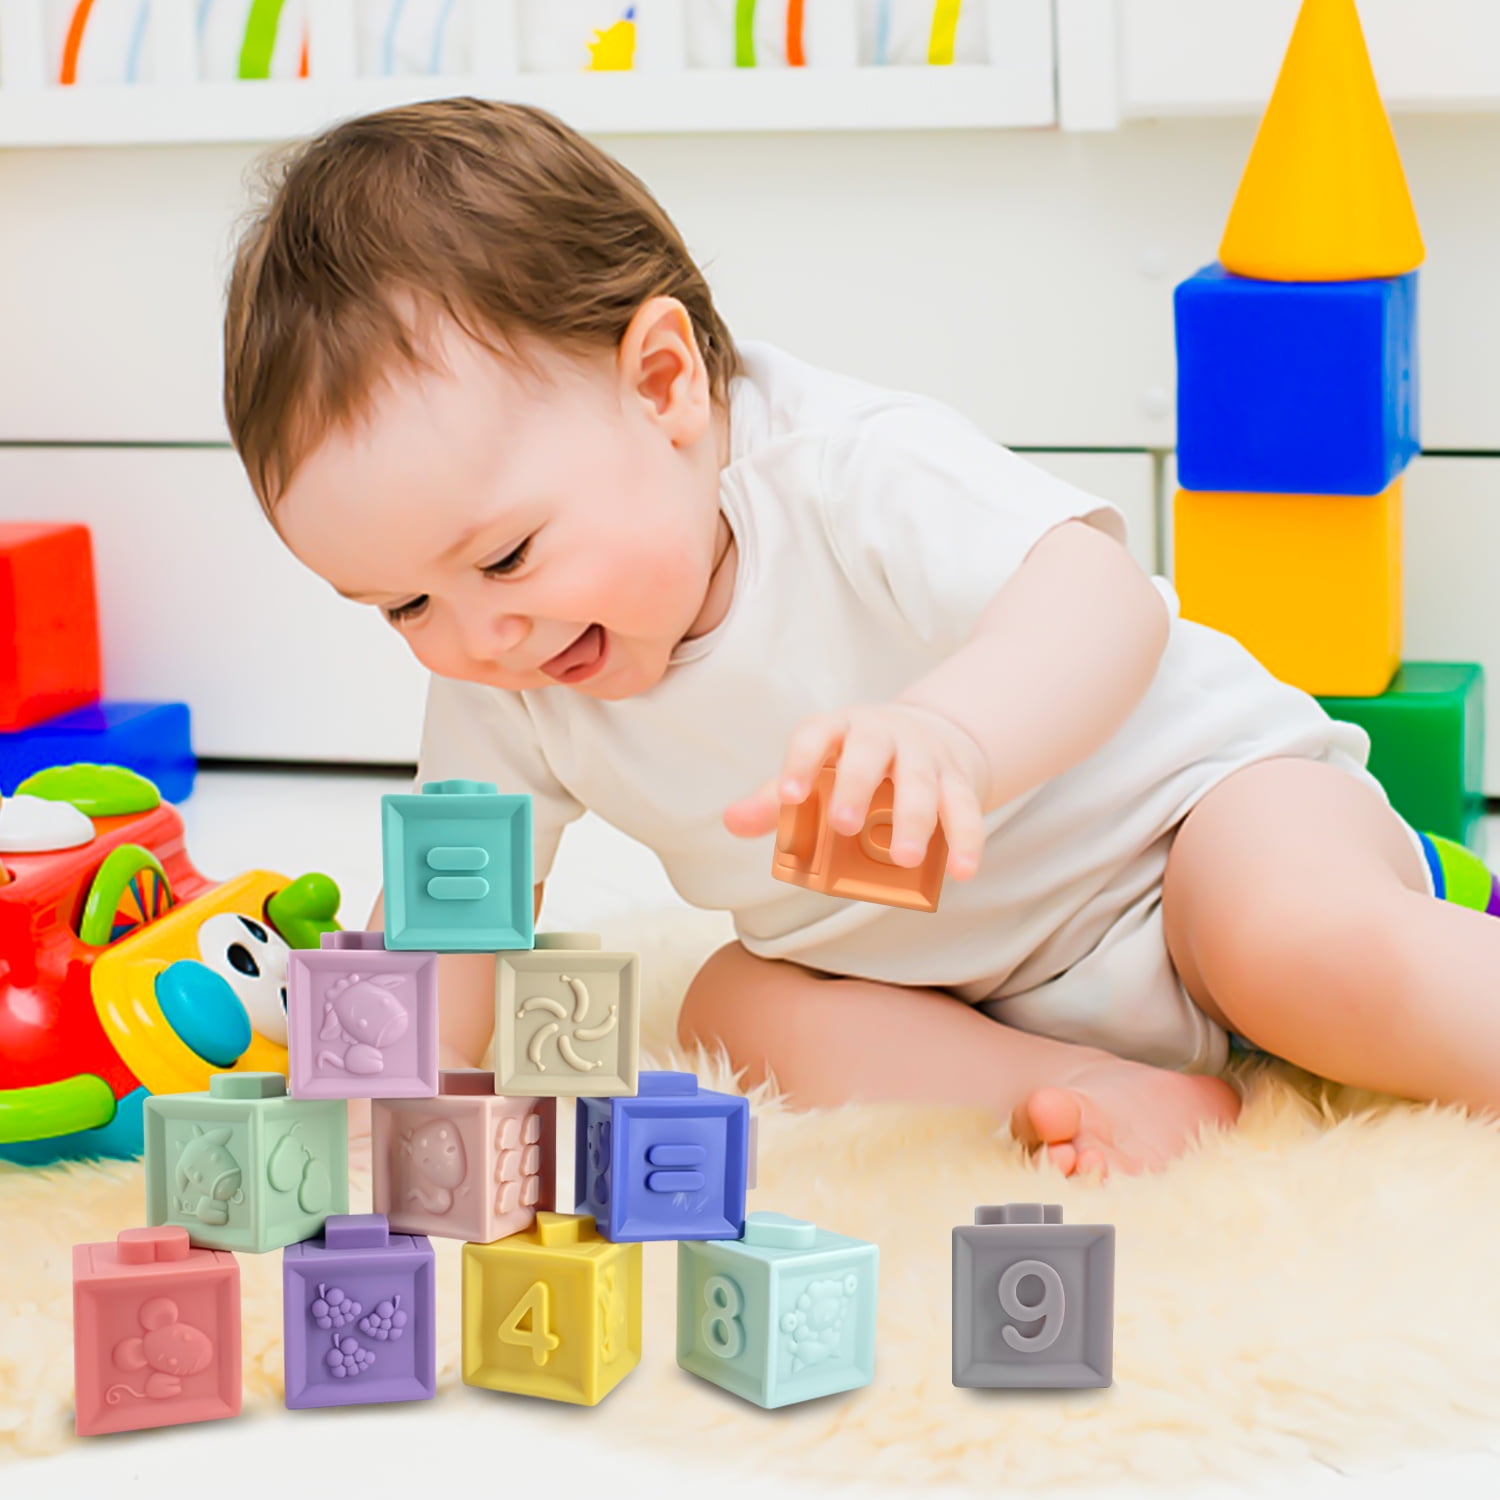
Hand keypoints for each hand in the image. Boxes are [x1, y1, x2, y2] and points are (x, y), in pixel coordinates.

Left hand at [723, 703, 989, 879]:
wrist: (928, 735)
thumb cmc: (854, 761)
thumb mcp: (815, 769)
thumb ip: (775, 798)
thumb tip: (732, 821)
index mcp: (840, 729)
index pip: (816, 735)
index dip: (801, 763)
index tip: (788, 797)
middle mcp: (883, 734)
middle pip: (870, 753)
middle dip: (857, 787)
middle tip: (844, 826)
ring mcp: (925, 755)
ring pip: (922, 782)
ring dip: (914, 819)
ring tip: (905, 859)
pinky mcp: (958, 779)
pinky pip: (966, 807)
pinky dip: (966, 839)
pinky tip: (962, 872)